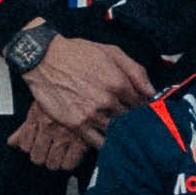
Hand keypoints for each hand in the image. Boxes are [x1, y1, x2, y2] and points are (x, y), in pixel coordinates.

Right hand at [10, 35, 147, 168]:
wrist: (44, 58)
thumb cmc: (77, 53)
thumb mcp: (111, 52)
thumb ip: (136, 71)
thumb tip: (152, 91)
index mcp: (119, 82)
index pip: (142, 104)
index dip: (143, 107)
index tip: (141, 109)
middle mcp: (107, 100)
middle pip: (130, 119)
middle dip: (133, 120)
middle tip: (131, 120)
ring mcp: (91, 114)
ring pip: (116, 132)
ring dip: (120, 132)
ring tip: (118, 128)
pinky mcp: (76, 124)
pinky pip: (98, 142)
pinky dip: (105, 142)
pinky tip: (106, 138)